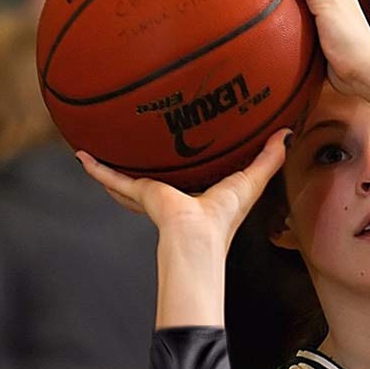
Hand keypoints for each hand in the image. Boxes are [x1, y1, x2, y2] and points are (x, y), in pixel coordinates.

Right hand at [75, 128, 287, 243]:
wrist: (197, 235)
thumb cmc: (225, 216)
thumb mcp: (252, 180)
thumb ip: (269, 158)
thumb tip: (287, 133)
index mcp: (198, 193)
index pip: (190, 175)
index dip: (187, 162)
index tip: (183, 143)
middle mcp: (174, 194)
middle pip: (155, 176)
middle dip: (147, 162)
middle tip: (137, 141)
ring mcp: (153, 195)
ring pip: (128, 179)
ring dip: (114, 166)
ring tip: (98, 148)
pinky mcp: (140, 194)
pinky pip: (113, 178)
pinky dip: (98, 169)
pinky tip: (82, 155)